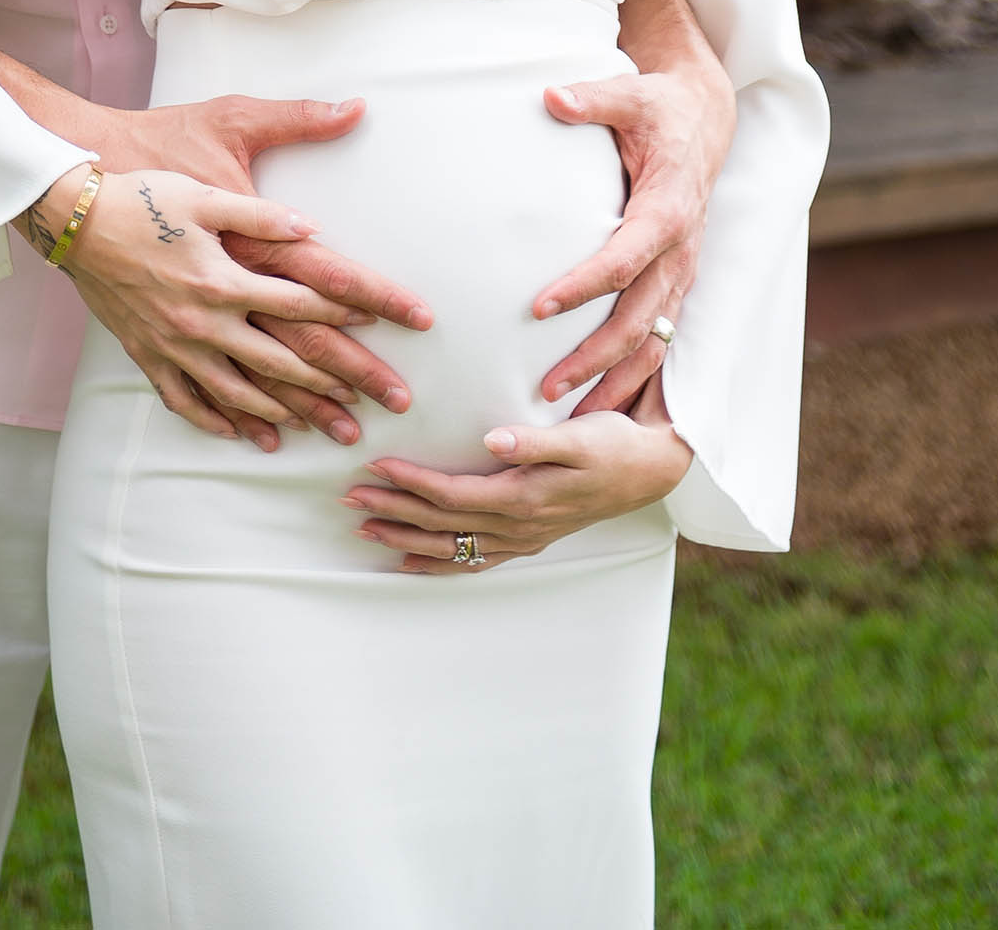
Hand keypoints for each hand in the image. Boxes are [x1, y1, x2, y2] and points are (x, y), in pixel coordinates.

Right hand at [37, 162, 378, 453]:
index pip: (297, 302)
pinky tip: (244, 435)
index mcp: (223, 280)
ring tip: (320, 428)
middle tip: (371, 401)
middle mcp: (203, 323)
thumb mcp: (205, 196)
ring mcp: (174, 346)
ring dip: (283, 412)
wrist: (77, 221)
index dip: (342, 311)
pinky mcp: (148, 355)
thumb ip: (261, 215)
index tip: (378, 323)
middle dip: (330, 382)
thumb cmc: (143, 198)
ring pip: (238, 392)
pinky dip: (218, 421)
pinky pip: (186, 401)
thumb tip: (312, 228)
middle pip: (279, 361)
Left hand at [344, 390, 690, 573]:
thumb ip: (534, 440)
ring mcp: (522, 538)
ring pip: (452, 546)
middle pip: (442, 523)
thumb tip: (494, 439)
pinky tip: (412, 563)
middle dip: (393, 512)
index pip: (452, 493)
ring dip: (405, 540)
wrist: (649, 470)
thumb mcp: (579, 435)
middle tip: (348, 500)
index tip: (375, 467)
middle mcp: (517, 525)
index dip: (411, 482)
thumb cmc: (611, 444)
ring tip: (364, 530)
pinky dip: (439, 563)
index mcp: (523, 497)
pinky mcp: (528, 539)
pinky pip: (474, 560)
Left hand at [530, 57, 735, 412]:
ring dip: (612, 380)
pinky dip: (633, 377)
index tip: (538, 307)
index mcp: (667, 209)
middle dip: (594, 358)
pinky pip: (659, 340)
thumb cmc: (659, 107)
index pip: (623, 258)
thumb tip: (551, 96)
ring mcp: (681, 271)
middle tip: (545, 388)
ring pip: (653, 341)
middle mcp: (679, 250)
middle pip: (639, 318)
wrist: (704, 119)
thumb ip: (591, 99)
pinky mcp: (676, 282)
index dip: (583, 285)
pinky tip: (598, 405)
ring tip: (566, 415)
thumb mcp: (629, 93)